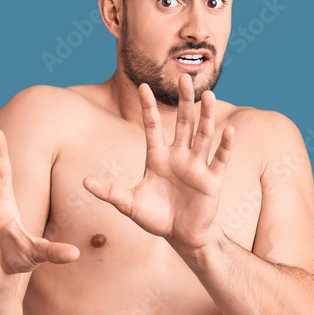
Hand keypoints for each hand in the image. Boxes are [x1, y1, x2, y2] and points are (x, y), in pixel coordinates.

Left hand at [84, 75, 233, 251]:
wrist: (181, 237)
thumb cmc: (156, 218)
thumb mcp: (129, 205)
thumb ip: (110, 192)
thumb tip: (85, 183)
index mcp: (158, 158)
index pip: (152, 127)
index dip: (147, 107)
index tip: (142, 86)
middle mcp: (178, 157)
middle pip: (182, 123)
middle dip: (183, 102)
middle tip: (185, 78)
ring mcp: (196, 167)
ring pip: (202, 135)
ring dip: (205, 116)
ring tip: (207, 94)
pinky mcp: (212, 180)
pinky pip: (219, 160)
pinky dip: (224, 146)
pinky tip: (229, 130)